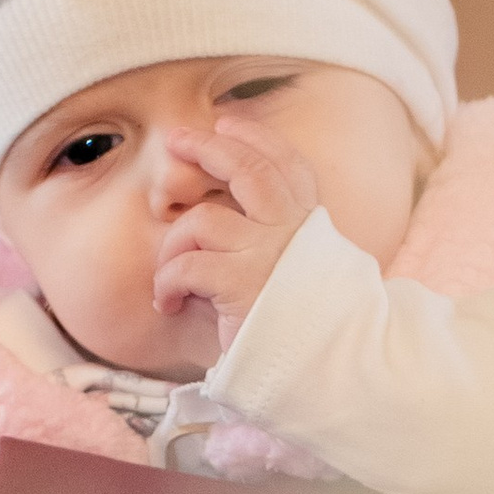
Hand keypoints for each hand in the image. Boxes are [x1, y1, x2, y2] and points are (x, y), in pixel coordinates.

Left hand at [151, 115, 318, 349]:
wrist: (327, 370)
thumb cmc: (304, 330)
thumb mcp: (300, 274)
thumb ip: (276, 241)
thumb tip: (221, 215)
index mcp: (309, 226)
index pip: (288, 165)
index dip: (257, 139)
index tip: (227, 123)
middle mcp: (290, 232)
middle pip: (247, 170)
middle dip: (207, 147)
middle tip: (177, 140)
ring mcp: (266, 254)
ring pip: (201, 220)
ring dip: (173, 245)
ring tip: (170, 277)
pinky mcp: (239, 283)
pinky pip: (183, 266)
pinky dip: (166, 283)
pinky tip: (169, 303)